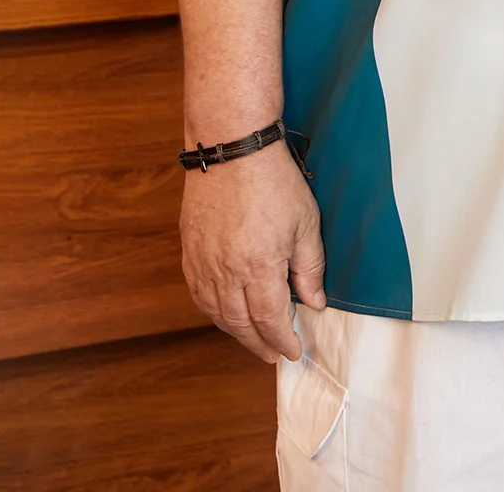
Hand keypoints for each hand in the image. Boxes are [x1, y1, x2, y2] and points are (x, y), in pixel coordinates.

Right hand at [180, 138, 326, 363]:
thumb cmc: (274, 180)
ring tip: (252, 339)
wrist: (233, 147)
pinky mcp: (189, 250)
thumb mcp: (306, 222)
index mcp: (259, 267)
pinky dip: (212, 310)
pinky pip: (198, 293)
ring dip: (235, 331)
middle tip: (272, 354)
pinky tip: (223, 312)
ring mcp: (203, 262)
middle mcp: (226, 272)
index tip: (292, 351)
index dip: (282, 341)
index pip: (270, 320)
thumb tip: (314, 302)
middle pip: (240, 324)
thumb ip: (310, 268)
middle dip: (258, 344)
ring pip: (216, 312)